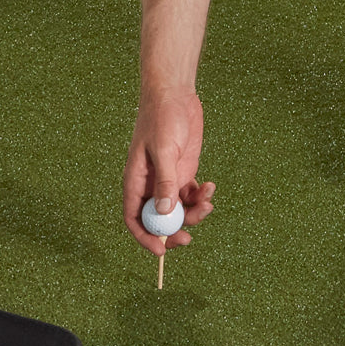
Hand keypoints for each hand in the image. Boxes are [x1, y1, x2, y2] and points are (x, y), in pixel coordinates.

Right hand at [123, 88, 215, 255]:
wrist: (175, 94)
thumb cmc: (162, 118)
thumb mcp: (164, 149)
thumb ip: (165, 181)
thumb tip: (165, 213)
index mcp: (135, 181)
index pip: (134, 218)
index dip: (145, 237)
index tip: (161, 251)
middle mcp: (150, 184)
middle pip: (158, 219)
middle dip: (173, 231)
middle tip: (189, 238)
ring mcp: (168, 178)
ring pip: (178, 209)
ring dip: (193, 212)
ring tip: (208, 201)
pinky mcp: (183, 170)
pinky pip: (191, 194)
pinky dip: (201, 196)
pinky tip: (210, 186)